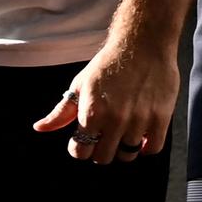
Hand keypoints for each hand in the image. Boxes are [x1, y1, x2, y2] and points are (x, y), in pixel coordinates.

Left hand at [35, 33, 179, 164]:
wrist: (143, 44)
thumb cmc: (110, 63)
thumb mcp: (80, 85)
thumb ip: (61, 112)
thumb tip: (40, 128)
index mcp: (92, 113)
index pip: (81, 152)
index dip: (81, 147)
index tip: (87, 138)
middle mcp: (115, 120)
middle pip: (103, 157)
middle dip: (101, 149)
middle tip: (106, 137)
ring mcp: (139, 119)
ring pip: (128, 155)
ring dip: (123, 148)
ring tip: (124, 134)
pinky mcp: (161, 117)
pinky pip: (153, 148)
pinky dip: (146, 147)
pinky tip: (142, 137)